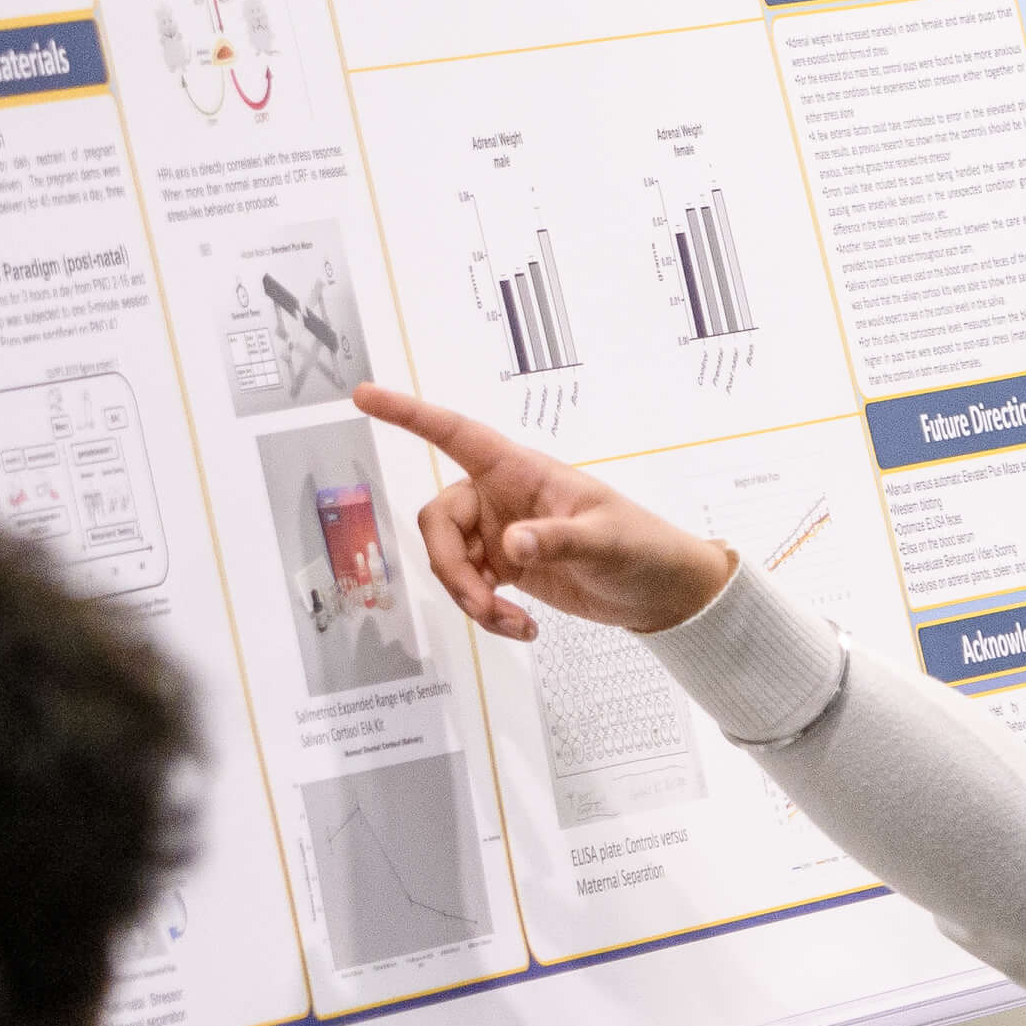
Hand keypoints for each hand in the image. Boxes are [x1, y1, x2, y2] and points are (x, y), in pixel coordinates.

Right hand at [352, 381, 733, 640]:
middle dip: (450, 568)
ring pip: (450, 559)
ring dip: (470, 598)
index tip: (363, 396)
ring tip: (513, 625)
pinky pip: (470, 587)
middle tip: (483, 606)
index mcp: (521, 470)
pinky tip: (522, 629)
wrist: (662, 592)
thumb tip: (510, 546)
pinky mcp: (506, 568)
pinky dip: (486, 612)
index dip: (408, 414)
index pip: (455, 434)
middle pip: (438, 520)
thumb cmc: (643, 548)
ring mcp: (500, 533)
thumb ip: (557, 542)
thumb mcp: (605, 543)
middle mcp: (501, 496)